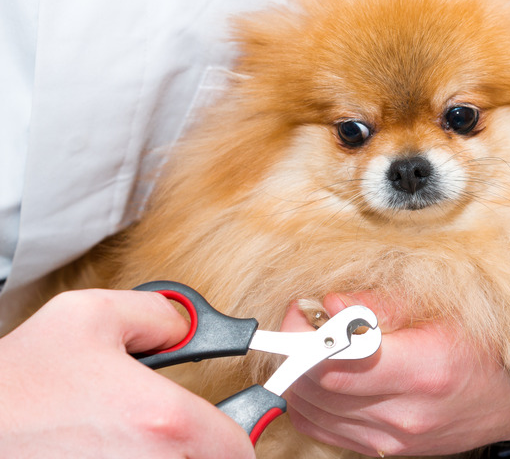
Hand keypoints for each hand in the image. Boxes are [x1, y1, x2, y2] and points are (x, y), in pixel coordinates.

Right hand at [0, 289, 255, 458]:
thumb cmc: (18, 381)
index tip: (226, 423)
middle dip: (200, 450)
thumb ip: (158, 315)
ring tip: (132, 442)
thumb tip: (186, 328)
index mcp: (162, 420)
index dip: (236, 430)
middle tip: (172, 432)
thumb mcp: (89, 315)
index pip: (238, 448)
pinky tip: (106, 453)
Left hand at [283, 293, 509, 456]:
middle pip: (317, 388)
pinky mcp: (386, 450)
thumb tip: (330, 302)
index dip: (305, 334)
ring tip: (312, 343)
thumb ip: (382, 304)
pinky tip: (320, 376)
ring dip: (300, 374)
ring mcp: (393, 439)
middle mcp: (405, 413)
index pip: (336, 363)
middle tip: (301, 318)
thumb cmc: (486, 347)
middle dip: (295, 348)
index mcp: (423, 370)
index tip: (302, 308)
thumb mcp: (445, 308)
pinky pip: (325, 429)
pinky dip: (310, 402)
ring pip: (314, 410)